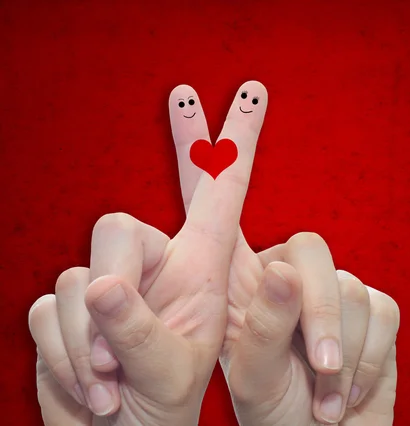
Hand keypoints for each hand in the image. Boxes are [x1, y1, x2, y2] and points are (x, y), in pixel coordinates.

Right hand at [28, 80, 267, 424]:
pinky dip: (65, 358)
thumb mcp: (169, 368)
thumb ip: (141, 328)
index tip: (254, 93)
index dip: (235, 140)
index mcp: (199, 267)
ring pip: (78, 280)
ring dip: (89, 342)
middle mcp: (153, 264)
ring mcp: (107, 284)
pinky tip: (91, 389)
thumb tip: (103, 284)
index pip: (219, 190)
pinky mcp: (68, 309)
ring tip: (111, 383)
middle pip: (118, 228)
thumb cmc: (162, 400)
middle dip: (115, 284)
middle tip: (118, 339)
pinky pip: (46, 312)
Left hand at [166, 85, 399, 423]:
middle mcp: (286, 274)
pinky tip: (346, 396)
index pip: (219, 202)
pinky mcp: (374, 312)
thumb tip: (285, 270)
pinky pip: (381, 316)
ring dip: (342, 357)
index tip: (199, 95)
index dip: (210, 148)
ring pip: (348, 290)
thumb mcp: (250, 374)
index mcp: (239, 282)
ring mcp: (333, 290)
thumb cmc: (274, 411)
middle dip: (314, 312)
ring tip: (324, 403)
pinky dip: (367, 366)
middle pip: (308, 248)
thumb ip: (258, 326)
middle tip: (320, 365)